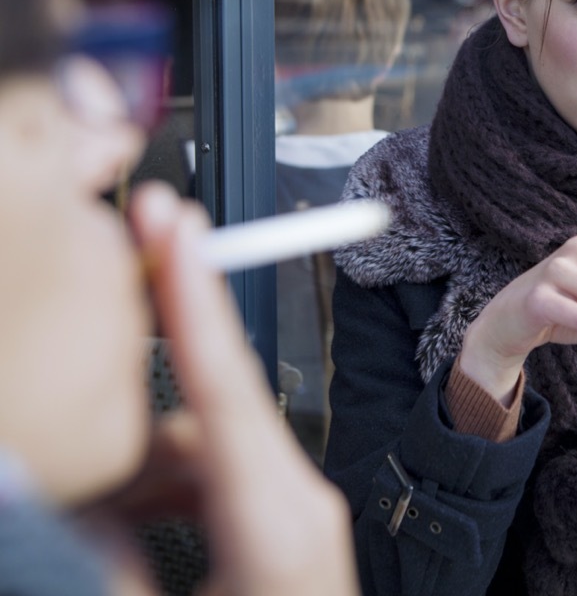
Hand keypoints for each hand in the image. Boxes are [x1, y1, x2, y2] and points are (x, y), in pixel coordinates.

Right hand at [109, 182, 357, 594]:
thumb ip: (113, 562)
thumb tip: (75, 510)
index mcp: (274, 516)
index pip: (225, 382)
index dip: (191, 295)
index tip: (170, 221)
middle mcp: (294, 497)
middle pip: (204, 411)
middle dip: (135, 401)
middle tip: (81, 376)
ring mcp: (294, 511)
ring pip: (200, 452)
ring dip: (139, 469)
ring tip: (99, 512)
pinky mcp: (283, 529)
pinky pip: (215, 483)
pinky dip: (166, 493)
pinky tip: (125, 531)